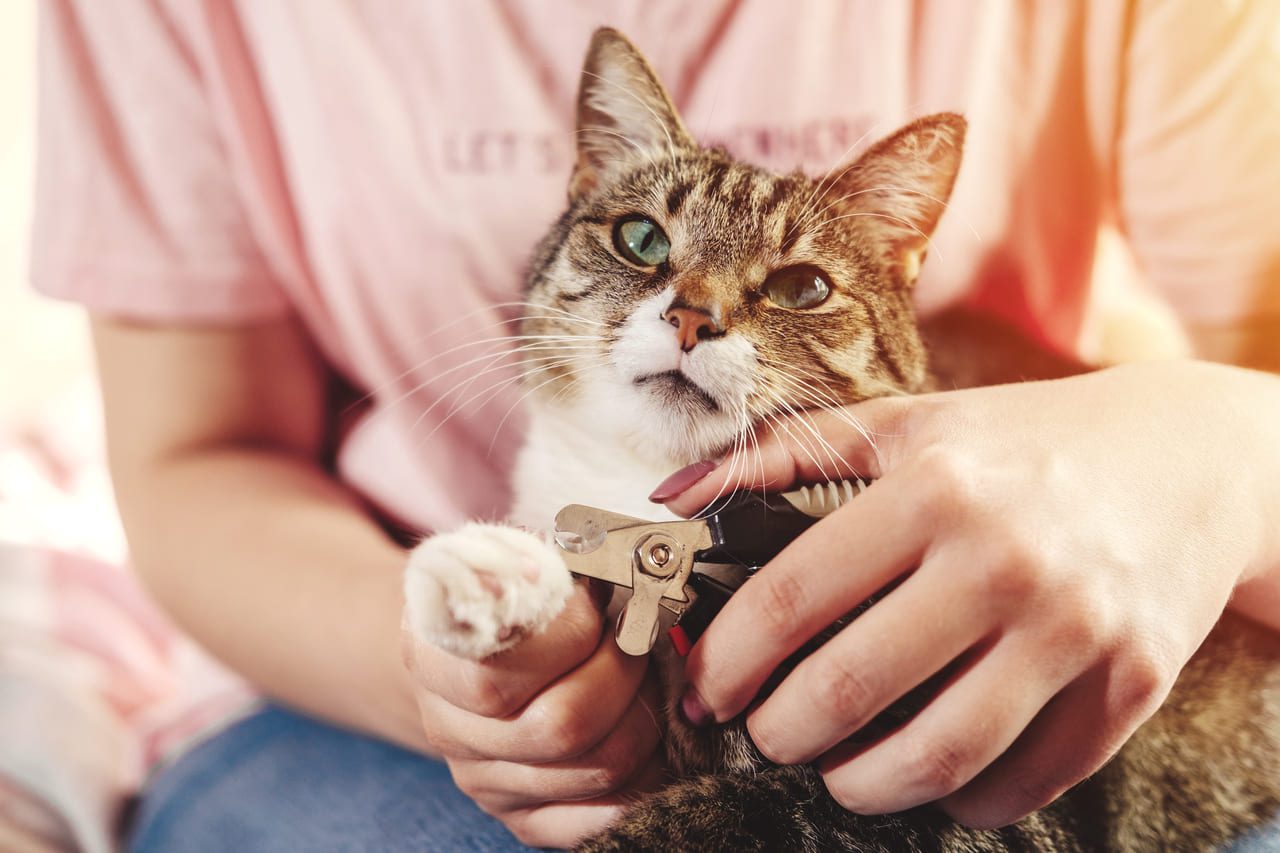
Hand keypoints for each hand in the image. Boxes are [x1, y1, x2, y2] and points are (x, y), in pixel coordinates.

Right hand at [402, 582, 665, 847]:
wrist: (466, 647)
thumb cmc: (506, 592)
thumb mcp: (508, 559)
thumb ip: (543, 566)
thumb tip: (602, 567)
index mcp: (431, 657)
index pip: (498, 677)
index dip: (571, 637)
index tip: (601, 599)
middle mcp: (448, 730)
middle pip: (560, 728)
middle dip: (624, 675)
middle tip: (639, 638)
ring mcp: (483, 781)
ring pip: (595, 769)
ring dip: (645, 718)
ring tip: (649, 677)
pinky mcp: (521, 816)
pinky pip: (595, 821)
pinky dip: (641, 781)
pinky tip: (652, 740)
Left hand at [660, 361, 1277, 827]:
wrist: (1187, 459)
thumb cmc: (1016, 442)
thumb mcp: (900, 423)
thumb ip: (776, 457)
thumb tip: (666, 499)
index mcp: (932, 488)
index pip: (793, 598)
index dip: (728, 660)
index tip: (705, 688)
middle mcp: (1003, 560)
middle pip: (849, 690)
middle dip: (776, 733)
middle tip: (761, 732)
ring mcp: (1073, 629)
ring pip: (935, 757)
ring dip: (856, 785)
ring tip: (832, 769)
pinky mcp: (1129, 685)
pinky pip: (1023, 782)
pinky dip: (959, 798)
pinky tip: (929, 773)